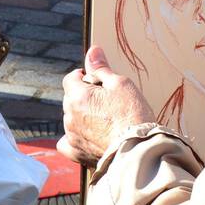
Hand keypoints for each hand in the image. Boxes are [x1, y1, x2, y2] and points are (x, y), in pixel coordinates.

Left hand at [57, 46, 155, 167]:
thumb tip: (92, 51)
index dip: (84, 77)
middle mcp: (69, 116)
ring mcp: (71, 135)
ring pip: (71, 119)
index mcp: (77, 96)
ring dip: (83, 116)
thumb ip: (101, 68)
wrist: (138, 151)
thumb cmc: (132, 115)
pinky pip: (67, 142)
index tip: (99, 82)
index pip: (71, 78)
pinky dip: (75, 138)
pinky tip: (88, 136)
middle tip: (108, 102)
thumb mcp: (121, 84)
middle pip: (71, 99)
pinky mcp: (77, 153)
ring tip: (106, 121)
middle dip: (85, 97)